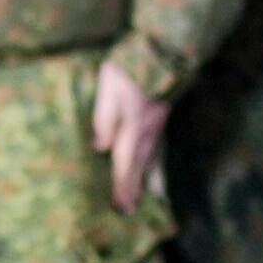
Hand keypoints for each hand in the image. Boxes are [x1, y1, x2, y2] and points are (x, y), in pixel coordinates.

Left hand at [89, 61, 171, 217]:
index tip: (119, 205)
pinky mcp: (161, 120)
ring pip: (153, 159)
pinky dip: (158, 165)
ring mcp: (158, 126)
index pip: (125, 162)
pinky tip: (157, 171)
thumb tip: (101, 148)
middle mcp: (149, 131)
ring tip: (148, 199)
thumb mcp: (108, 89)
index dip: (122, 185)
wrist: (157, 51)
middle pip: (141, 166)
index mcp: (133, 126)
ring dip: (149, 180)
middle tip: (131, 211)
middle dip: (135, 188)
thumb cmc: (127, 69)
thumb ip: (104, 119)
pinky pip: (160, 149)